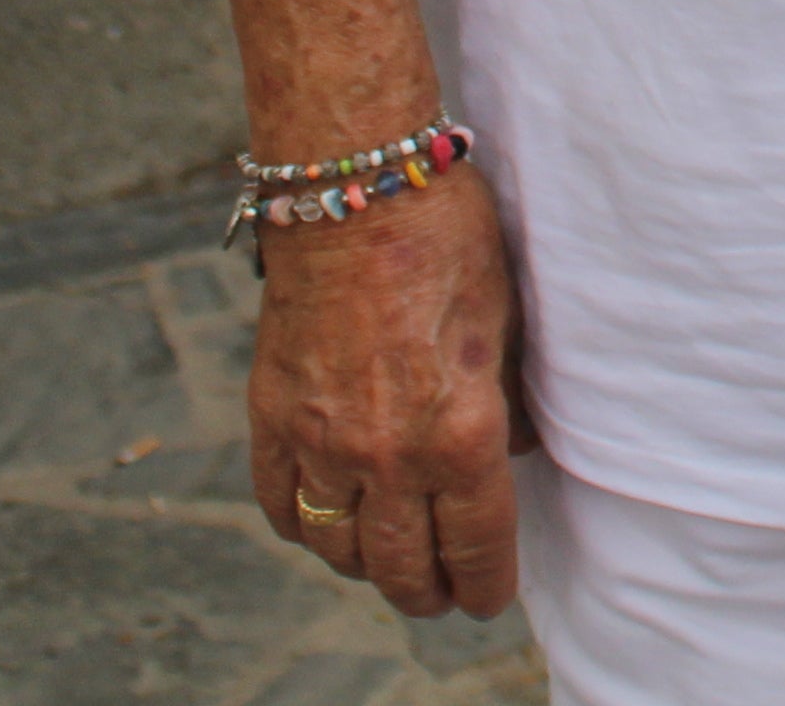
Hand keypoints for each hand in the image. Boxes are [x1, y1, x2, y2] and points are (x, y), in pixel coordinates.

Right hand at [251, 174, 525, 618]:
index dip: (485, 584)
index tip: (487, 598)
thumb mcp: (506, 320)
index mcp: (459, 432)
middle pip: (403, 568)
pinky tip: (327, 523)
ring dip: (368, 567)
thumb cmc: (447, 238)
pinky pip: (282, 505)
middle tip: (442, 595)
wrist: (356, 186)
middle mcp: (386, 452)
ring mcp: (320, 440)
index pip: (475, 546)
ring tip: (389, 564)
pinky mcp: (270, 416)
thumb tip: (513, 452)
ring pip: (339, 549)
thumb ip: (507, 400)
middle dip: (429, 592)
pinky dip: (305, 528)